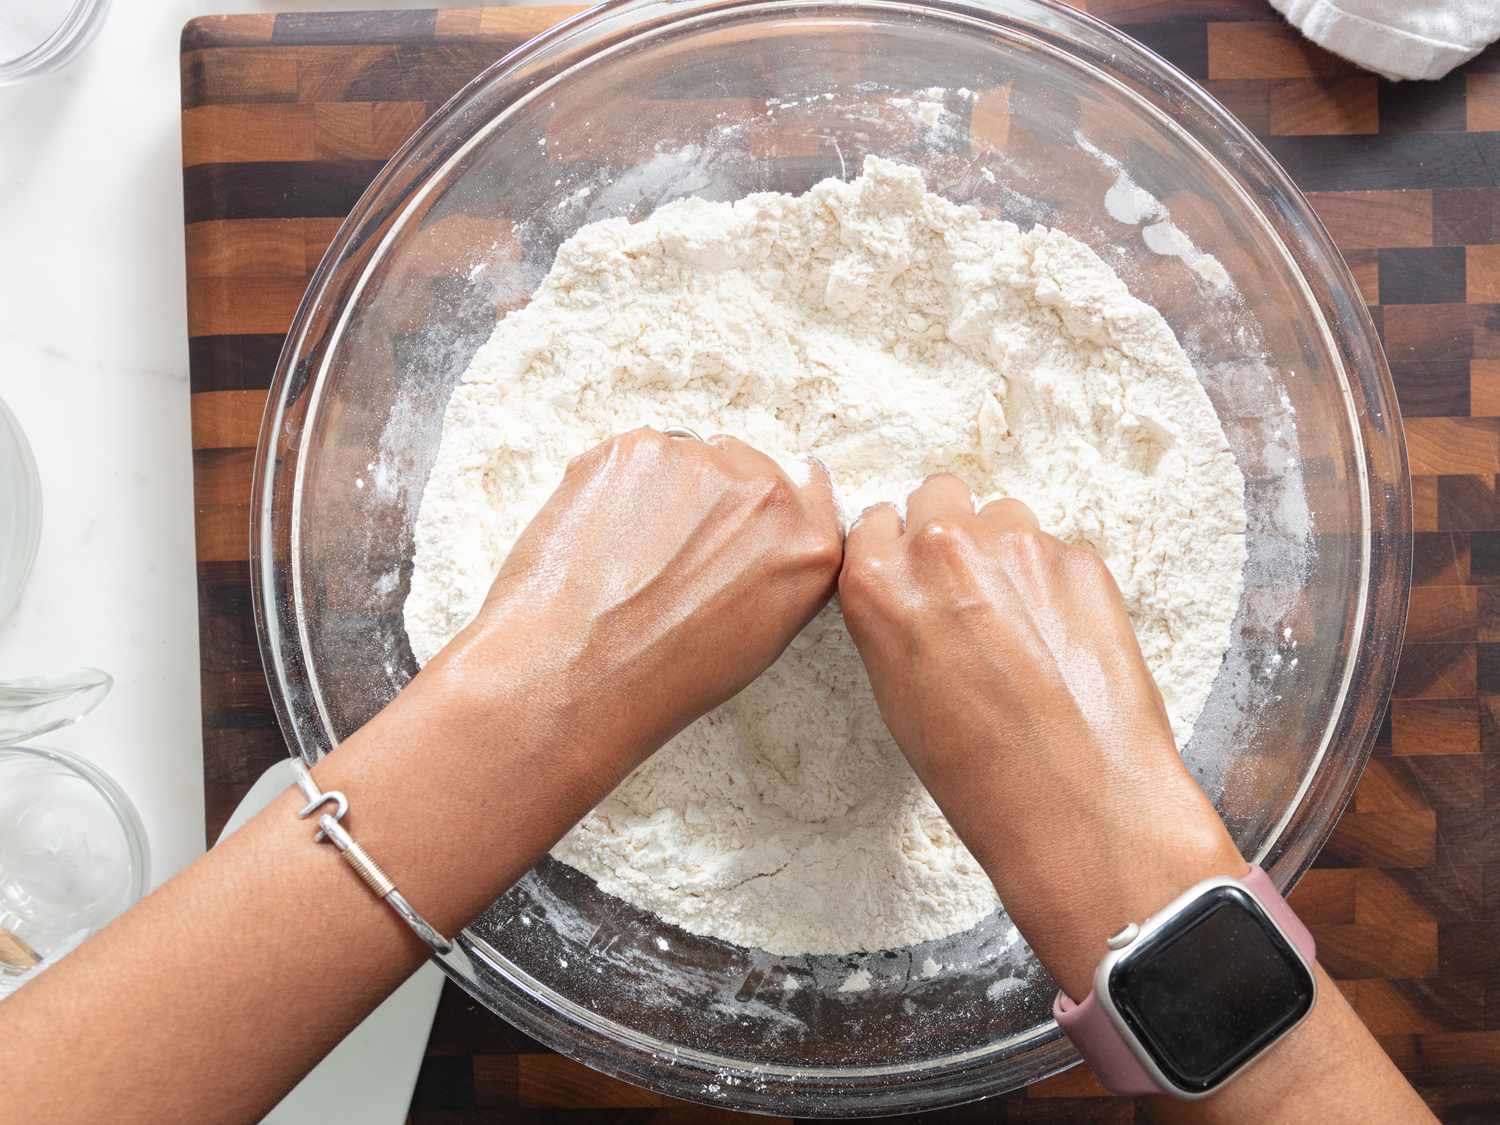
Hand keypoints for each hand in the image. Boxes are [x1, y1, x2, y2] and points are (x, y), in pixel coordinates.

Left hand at [424, 428, 842, 771]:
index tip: (745, 512)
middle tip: (670, 552)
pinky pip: (633, 457)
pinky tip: (600, 538)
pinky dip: (617, 486)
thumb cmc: (661, 678)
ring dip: (664, 491)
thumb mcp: (758, 640)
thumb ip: (778, 571)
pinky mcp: (638, 448)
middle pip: (746, 465)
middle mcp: (768, 494)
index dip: (771, 504)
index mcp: (808, 546)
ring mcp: (703, 462)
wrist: (575, 674)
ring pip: (686, 459)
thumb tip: (763, 536)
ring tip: (628, 555)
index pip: (810, 490)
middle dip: (713, 498)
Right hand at [838, 473, 1243, 999]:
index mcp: (877, 582)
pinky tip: (1063, 643)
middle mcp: (941, 547)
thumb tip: (915, 594)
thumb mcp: (895, 693)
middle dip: (950, 530)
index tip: (914, 575)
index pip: (874, 521)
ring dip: (1005, 551)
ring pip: (1003, 514)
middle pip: (938, 494)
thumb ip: (895, 617)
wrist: (1072, 800)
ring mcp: (1016, 545)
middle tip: (968, 589)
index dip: (897, 549)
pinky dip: (1057, 585)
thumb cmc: (975, 770)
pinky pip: (1058, 552)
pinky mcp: (1079, 559)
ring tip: (1021, 621)